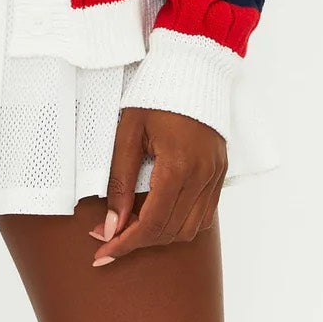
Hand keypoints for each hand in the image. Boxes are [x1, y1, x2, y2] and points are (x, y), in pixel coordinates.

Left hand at [88, 108, 226, 264]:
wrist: (192, 68)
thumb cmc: (156, 94)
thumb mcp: (129, 132)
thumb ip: (120, 181)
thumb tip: (111, 226)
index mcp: (178, 166)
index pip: (151, 223)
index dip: (124, 244)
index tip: (102, 253)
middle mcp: (202, 176)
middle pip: (169, 231)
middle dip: (136, 241)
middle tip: (107, 238)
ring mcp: (215, 175)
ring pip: (189, 229)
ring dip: (159, 236)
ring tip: (131, 229)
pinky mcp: (220, 172)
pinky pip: (204, 215)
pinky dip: (180, 224)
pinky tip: (159, 216)